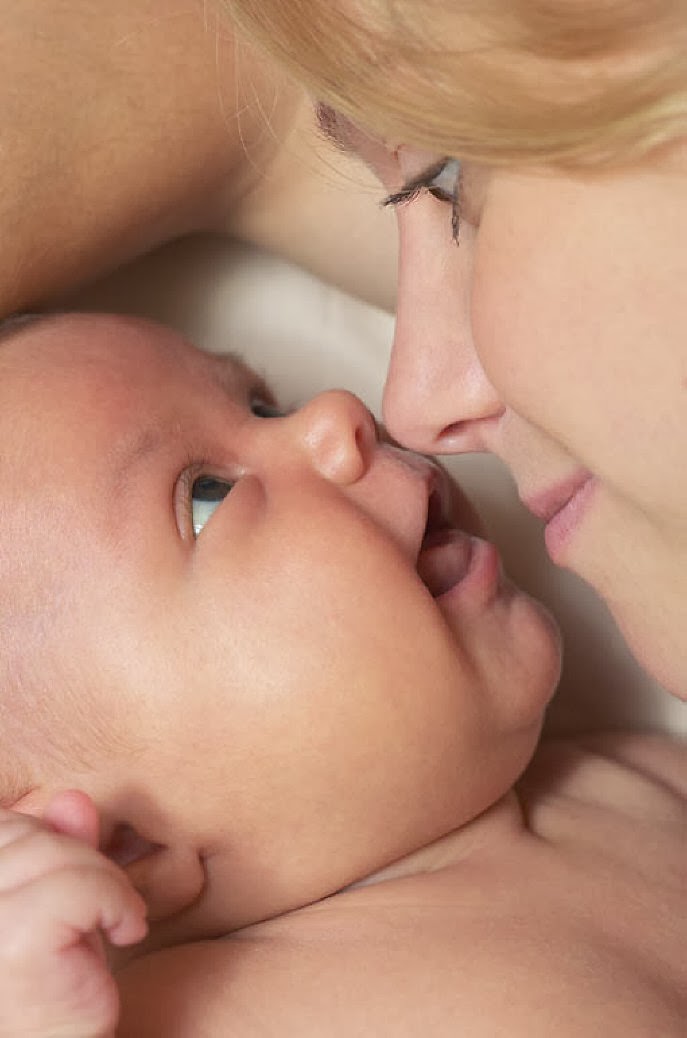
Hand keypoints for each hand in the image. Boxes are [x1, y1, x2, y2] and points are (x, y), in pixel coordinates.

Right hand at [0, 790, 146, 1037]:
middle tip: (96, 909)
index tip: (67, 892)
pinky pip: (82, 884)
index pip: (6, 825)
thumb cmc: (53, 980)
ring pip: (58, 853)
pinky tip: (125, 934)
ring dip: (104, 881)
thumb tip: (73, 798)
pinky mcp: (17, 939)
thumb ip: (57, 846)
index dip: (47, 844)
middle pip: (28, 832)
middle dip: (77, 858)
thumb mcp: (54, 900)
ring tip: (112, 923)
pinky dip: (117, 902)